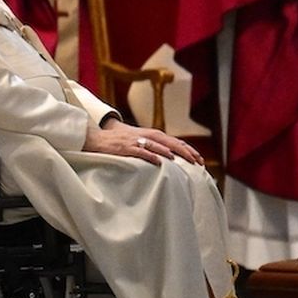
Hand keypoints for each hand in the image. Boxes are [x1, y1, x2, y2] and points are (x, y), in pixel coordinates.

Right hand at [84, 118, 204, 165]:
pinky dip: (150, 155)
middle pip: (169, 141)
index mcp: (151, 135)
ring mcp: (135, 140)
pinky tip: (158, 162)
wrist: (97, 138)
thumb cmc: (119, 142)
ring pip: (156, 144)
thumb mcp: (138, 143)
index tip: (200, 160)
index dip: (188, 149)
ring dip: (169, 151)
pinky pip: (140, 151)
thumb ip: (152, 148)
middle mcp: (145, 135)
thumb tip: (168, 160)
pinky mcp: (125, 147)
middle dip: (185, 151)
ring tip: (181, 159)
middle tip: (197, 161)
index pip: (174, 141)